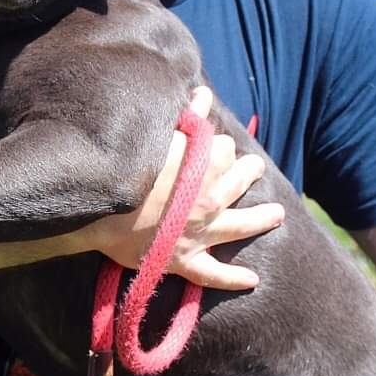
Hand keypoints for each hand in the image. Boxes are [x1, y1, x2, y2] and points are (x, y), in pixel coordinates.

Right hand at [84, 87, 283, 289]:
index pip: (224, 147)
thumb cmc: (124, 170)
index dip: (217, 142)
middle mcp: (208, 201)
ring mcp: (199, 233)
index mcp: (203, 166)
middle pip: (239, 181)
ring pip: (239, 225)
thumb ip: (185, 118)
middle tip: (252, 167)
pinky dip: (232, 278)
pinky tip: (252, 280)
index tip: (209, 141)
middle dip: (247, 171)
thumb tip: (203, 96)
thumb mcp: (156, 137)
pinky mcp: (183, 260)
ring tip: (277, 214)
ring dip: (261, 218)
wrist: (97, 210)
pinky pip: (211, 274)